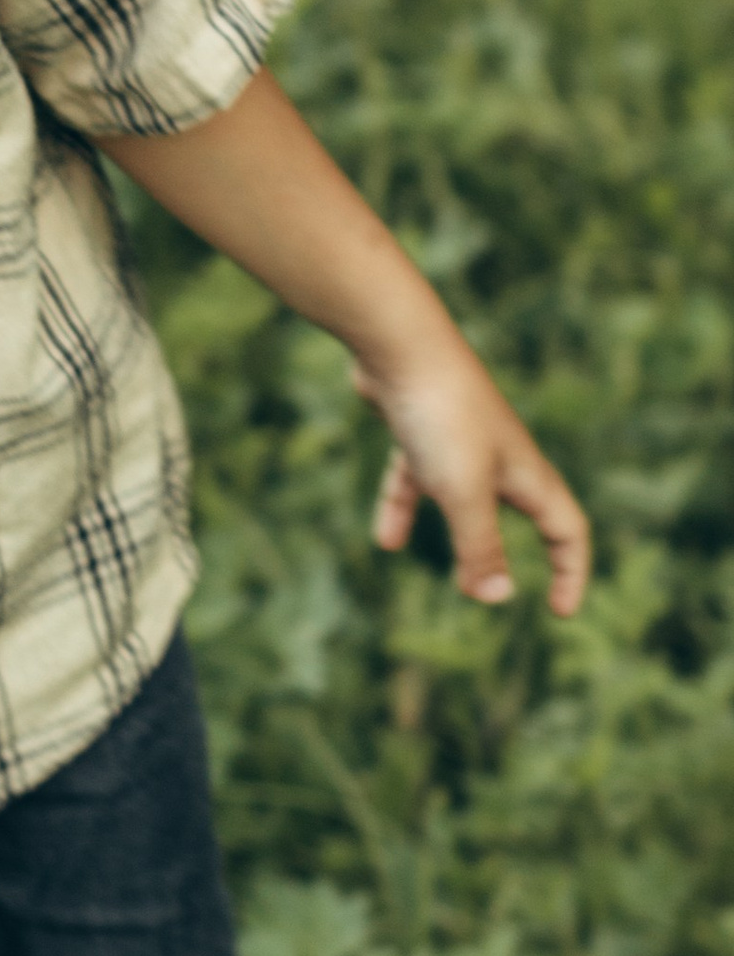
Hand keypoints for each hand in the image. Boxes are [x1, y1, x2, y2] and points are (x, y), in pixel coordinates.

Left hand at [356, 326, 590, 615]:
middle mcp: (500, 459)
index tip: (561, 612)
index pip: (568, 531)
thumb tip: (495, 600)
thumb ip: (481, 548)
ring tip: (452, 580)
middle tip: (514, 593)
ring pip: (467, 501)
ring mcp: (458, 443)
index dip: (570, 572)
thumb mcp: (464, 493)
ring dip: (461, 537)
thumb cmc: (441, 416)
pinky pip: (416, 480)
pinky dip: (405, 508)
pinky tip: (386, 542)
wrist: (399, 344)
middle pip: (527, 515)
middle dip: (527, 553)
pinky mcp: (418, 429)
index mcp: (526, 475)